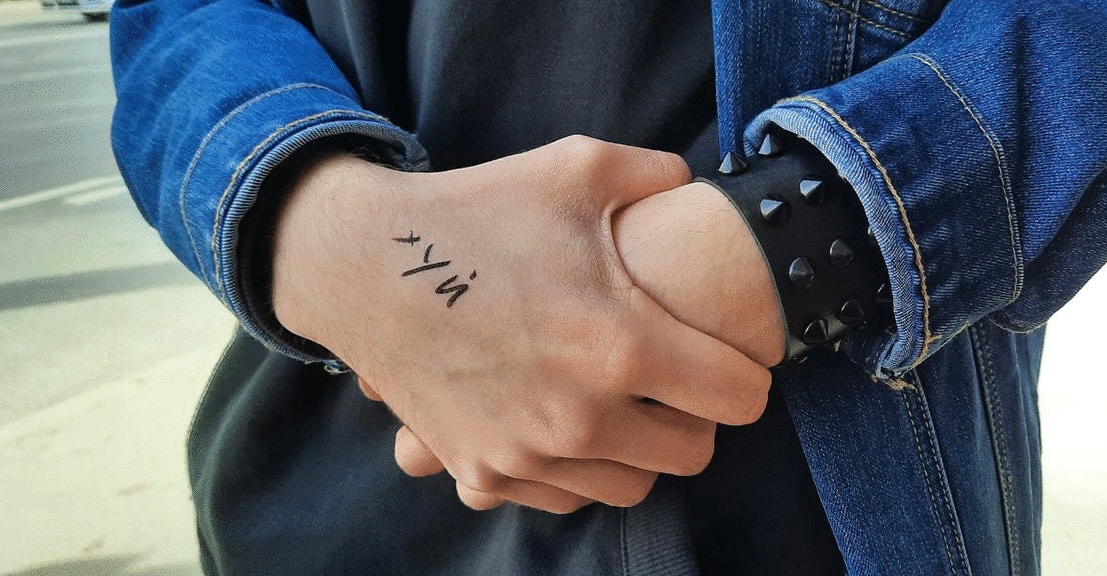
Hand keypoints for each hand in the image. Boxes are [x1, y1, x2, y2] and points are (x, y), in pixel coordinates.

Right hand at [271, 136, 771, 513]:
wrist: (358, 265)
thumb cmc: (472, 212)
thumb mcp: (574, 168)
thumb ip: (657, 174)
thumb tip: (696, 186)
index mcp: (623, 344)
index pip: (741, 398)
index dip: (747, 371)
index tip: (729, 354)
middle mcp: (582, 417)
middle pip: (695, 455)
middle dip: (696, 416)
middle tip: (674, 378)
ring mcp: (529, 454)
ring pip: (632, 486)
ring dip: (638, 449)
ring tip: (619, 400)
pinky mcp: (483, 470)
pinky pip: (564, 498)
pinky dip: (576, 470)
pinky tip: (564, 423)